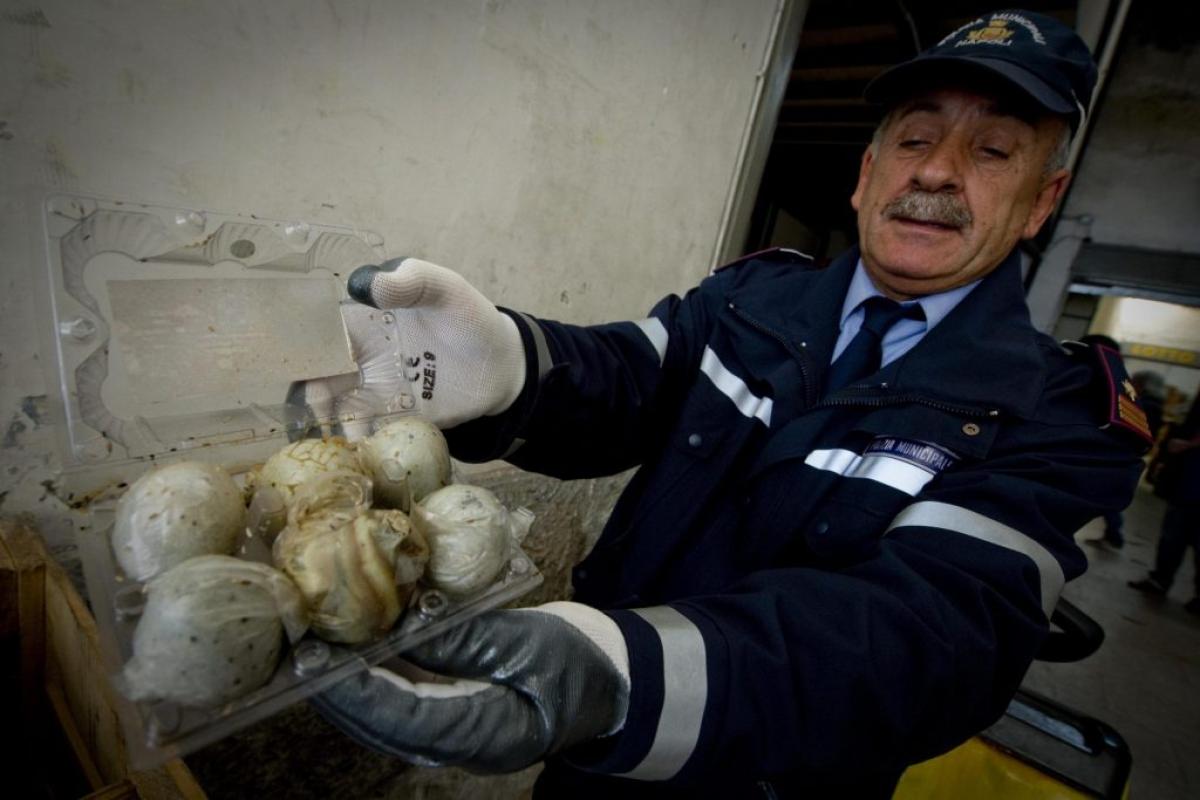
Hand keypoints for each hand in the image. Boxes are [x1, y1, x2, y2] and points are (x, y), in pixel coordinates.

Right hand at [291, 258, 526, 431]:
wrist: (503, 365)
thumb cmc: (469, 318)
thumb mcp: (445, 288)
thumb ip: (412, 280)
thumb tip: (368, 286)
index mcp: (364, 321)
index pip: (323, 332)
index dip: (307, 345)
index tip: (304, 360)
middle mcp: (361, 359)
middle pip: (321, 376)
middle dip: (312, 392)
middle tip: (318, 405)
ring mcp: (376, 393)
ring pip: (338, 410)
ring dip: (332, 424)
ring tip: (338, 437)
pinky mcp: (394, 420)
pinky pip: (368, 434)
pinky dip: (360, 444)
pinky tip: (362, 452)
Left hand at [313, 601, 630, 771]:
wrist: (611, 680)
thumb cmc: (580, 662)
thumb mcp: (530, 642)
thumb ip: (468, 638)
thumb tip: (405, 623)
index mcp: (488, 736)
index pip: (408, 719)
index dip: (360, 695)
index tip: (322, 667)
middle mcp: (462, 744)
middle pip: (386, 726)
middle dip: (339, 695)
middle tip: (301, 656)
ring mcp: (456, 734)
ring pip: (388, 717)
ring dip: (350, 688)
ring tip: (315, 652)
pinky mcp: (453, 714)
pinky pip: (403, 702)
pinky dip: (376, 679)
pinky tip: (354, 651)